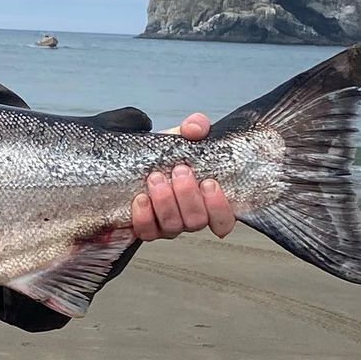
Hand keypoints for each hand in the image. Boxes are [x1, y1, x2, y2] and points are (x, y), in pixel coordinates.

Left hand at [130, 113, 235, 241]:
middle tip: (179, 171)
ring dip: (165, 202)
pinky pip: (147, 232)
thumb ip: (195, 127)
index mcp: (207, 200)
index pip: (224, 220)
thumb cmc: (166, 154)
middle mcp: (190, 217)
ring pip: (173, 226)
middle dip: (187, 196)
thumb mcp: (182, 137)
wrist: (136, 161)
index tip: (209, 182)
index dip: (219, 207)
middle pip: (197, 221)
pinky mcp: (147, 228)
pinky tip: (141, 198)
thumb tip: (196, 128)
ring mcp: (168, 225)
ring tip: (156, 178)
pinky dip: (144, 216)